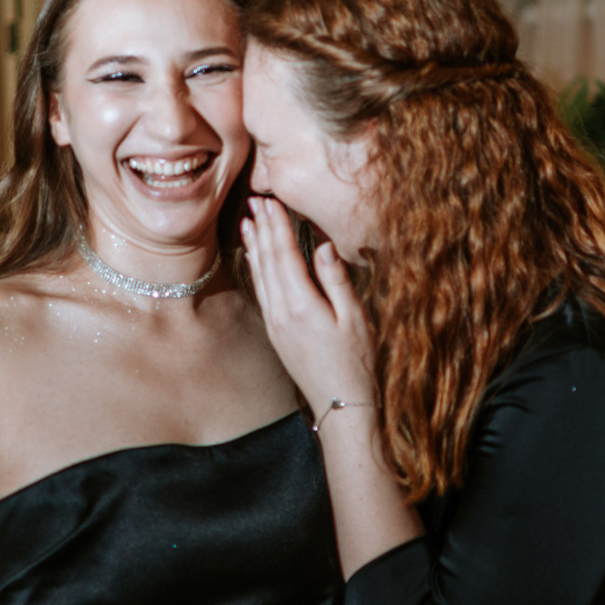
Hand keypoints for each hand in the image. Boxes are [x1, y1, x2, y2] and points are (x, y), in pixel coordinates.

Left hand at [239, 197, 374, 415]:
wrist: (340, 405)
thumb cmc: (357, 362)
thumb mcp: (355, 319)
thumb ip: (337, 281)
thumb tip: (324, 246)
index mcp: (302, 305)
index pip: (285, 255)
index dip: (277, 225)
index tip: (270, 200)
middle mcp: (281, 312)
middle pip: (268, 261)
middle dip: (263, 229)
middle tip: (255, 200)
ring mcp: (275, 324)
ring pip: (260, 275)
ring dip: (254, 246)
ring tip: (248, 221)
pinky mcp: (276, 333)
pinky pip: (261, 292)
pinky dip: (256, 269)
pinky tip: (255, 259)